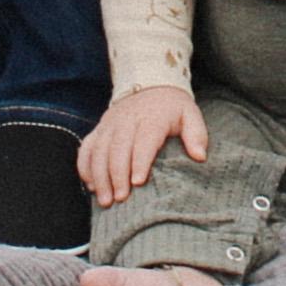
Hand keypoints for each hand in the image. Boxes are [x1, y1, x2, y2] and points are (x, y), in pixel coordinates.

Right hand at [80, 86, 205, 201]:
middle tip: (120, 200)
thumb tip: (199, 157)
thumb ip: (196, 135)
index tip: (138, 183)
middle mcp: (126, 120)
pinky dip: (85, 167)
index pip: (143, 140)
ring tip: (105, 200)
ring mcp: (110, 124)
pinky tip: (91, 186)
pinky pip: (86, 148)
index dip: (139, 161)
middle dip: (117, 175)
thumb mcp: (190, 115)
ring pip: (99, 150)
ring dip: (100, 176)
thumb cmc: (173, 108)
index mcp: (151, 118)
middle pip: (117, 148)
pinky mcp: (99, 129)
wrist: (150, 85)